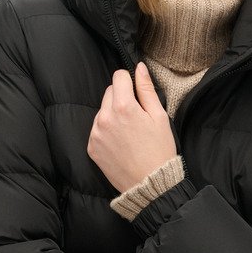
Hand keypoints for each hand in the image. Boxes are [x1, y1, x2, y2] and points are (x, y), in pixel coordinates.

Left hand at [88, 62, 177, 193]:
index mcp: (123, 107)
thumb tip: (139, 68)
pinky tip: (121, 143)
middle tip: (136, 116)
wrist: (149, 184)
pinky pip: (97, 129)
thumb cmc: (159, 150)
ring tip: (129, 133)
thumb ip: (146, 89)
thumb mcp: (159, 116)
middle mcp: (105, 117)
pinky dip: (107, 131)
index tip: (137, 93)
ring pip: (102, 110)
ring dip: (113, 115)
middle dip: (122, 98)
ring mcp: (96, 133)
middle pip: (109, 92)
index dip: (130, 81)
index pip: (118, 77)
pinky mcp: (92, 146)